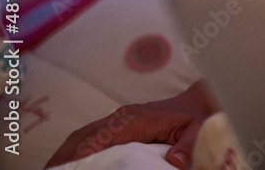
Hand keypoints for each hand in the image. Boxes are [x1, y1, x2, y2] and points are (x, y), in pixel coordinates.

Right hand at [44, 79, 218, 169]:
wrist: (202, 100)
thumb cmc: (199, 116)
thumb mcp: (199, 130)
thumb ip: (187, 146)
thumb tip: (174, 161)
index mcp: (138, 120)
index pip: (100, 137)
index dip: (80, 154)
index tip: (63, 169)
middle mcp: (123, 117)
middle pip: (83, 135)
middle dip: (63, 156)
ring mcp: (120, 119)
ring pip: (84, 135)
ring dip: (67, 153)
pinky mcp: (121, 123)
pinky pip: (93, 135)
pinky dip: (78, 148)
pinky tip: (72, 163)